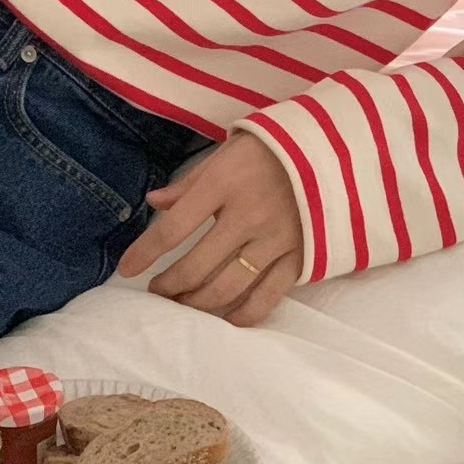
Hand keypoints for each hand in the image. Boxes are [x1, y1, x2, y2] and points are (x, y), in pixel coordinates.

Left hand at [117, 132, 302, 326]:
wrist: (337, 148)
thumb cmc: (274, 147)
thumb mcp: (229, 150)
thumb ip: (191, 182)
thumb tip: (154, 203)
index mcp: (225, 183)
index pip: (173, 227)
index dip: (144, 252)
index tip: (126, 269)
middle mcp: (248, 215)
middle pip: (195, 267)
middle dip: (168, 285)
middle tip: (157, 290)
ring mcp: (276, 240)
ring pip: (226, 288)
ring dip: (197, 303)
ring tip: (183, 303)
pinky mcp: (300, 258)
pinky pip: (266, 299)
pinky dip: (241, 315)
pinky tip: (225, 316)